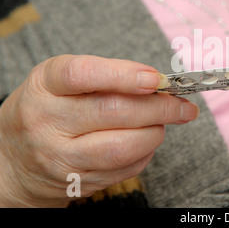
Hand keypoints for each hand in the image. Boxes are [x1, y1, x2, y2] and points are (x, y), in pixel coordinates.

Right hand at [0, 55, 198, 206]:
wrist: (13, 160)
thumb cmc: (48, 109)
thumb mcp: (62, 81)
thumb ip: (106, 75)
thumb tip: (157, 83)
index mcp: (45, 86)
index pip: (83, 75)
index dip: (123, 75)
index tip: (156, 78)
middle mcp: (48, 122)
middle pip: (113, 112)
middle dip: (160, 107)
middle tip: (182, 103)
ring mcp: (61, 157)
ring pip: (123, 146)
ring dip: (156, 132)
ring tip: (165, 121)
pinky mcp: (78, 182)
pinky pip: (125, 168)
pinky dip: (146, 152)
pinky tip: (147, 139)